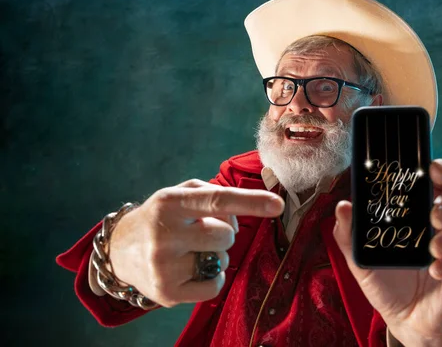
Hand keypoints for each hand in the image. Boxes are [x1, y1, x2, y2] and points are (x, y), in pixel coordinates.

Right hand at [108, 179, 283, 307]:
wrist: (119, 251)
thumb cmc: (160, 218)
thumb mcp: (178, 194)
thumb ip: (212, 195)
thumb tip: (239, 215)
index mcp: (169, 203)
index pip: (217, 200)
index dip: (250, 201)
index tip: (277, 205)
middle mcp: (164, 234)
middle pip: (225, 235)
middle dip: (225, 233)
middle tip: (205, 233)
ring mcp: (163, 266)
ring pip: (221, 260)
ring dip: (217, 255)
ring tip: (193, 251)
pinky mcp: (167, 293)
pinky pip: (214, 285)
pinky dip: (213, 277)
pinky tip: (194, 269)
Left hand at [333, 159, 441, 345]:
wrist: (402, 318)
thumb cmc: (385, 279)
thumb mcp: (361, 257)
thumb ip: (349, 233)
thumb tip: (343, 207)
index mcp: (423, 206)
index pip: (441, 175)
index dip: (441, 167)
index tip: (432, 171)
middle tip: (433, 216)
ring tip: (434, 248)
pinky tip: (437, 270)